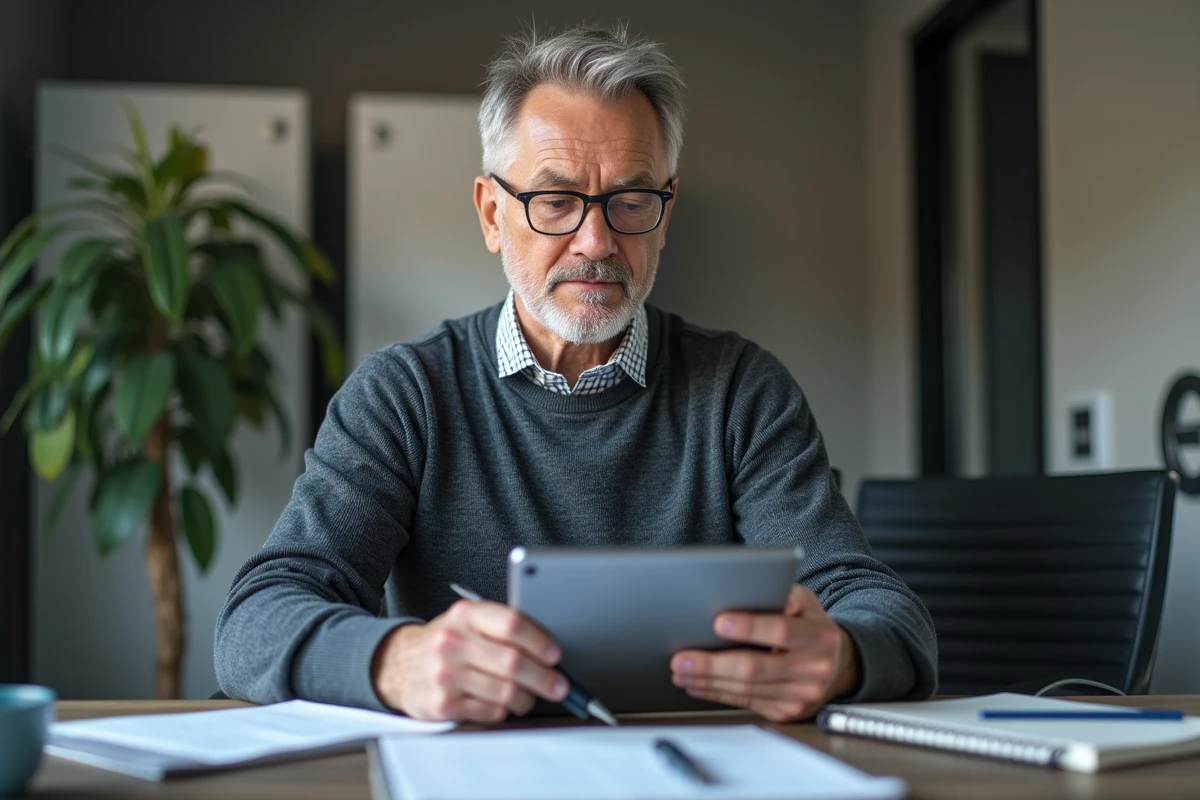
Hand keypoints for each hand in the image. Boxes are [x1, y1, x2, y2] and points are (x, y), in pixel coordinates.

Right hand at [371, 599, 569, 721]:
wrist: (396, 665)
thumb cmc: (445, 643)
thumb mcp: (467, 622)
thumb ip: (503, 627)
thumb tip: (548, 649)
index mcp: (465, 614)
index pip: (511, 624)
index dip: (539, 640)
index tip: (555, 654)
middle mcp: (452, 642)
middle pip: (513, 663)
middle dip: (544, 678)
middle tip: (559, 686)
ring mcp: (445, 674)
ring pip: (506, 692)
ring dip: (526, 699)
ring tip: (528, 696)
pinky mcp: (442, 705)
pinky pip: (490, 712)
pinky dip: (504, 711)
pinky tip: (501, 703)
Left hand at [670, 585, 860, 721]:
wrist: (838, 666)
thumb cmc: (810, 626)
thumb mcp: (807, 602)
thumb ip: (785, 594)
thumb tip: (760, 590)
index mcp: (820, 636)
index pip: (781, 631)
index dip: (750, 627)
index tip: (718, 622)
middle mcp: (813, 669)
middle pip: (756, 668)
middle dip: (713, 664)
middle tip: (682, 657)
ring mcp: (801, 695)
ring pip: (746, 689)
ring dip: (707, 681)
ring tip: (680, 670)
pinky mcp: (787, 711)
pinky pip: (745, 702)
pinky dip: (716, 692)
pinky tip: (696, 684)